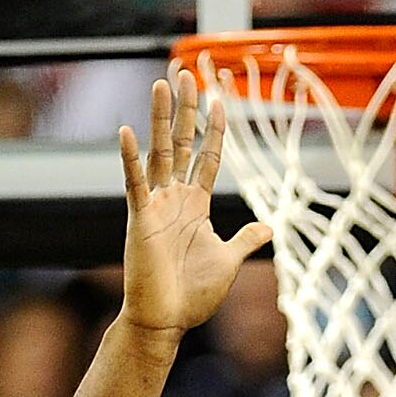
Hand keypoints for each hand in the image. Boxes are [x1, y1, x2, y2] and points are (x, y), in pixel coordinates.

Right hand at [121, 69, 270, 341]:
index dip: (214, 130)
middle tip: (186, 75)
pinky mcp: (139, 219)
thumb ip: (245, 240)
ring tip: (163, 84)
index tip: (220, 100)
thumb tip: (269, 228)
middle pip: (181, 144)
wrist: (166, 321)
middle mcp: (174, 198)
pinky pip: (135, 183)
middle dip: (186, 110)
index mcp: (196, 205)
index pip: (206, 158)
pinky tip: (127, 131)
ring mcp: (155, 206)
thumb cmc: (193, 296)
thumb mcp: (229, 262)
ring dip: (161, 119)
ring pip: (159, 152)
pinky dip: (130, 159)